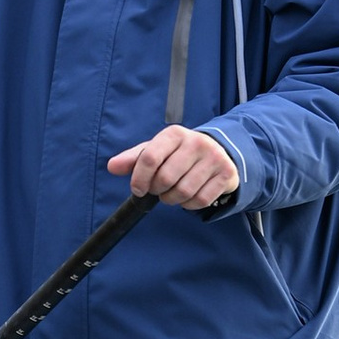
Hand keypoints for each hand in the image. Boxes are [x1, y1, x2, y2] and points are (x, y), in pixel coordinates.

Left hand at [107, 125, 242, 212]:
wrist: (218, 152)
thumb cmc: (179, 154)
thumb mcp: (156, 151)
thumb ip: (133, 159)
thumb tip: (112, 167)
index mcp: (174, 134)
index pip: (149, 158)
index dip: (139, 179)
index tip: (138, 189)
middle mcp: (196, 142)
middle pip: (165, 179)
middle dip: (157, 191)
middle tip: (159, 190)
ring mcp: (214, 158)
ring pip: (183, 192)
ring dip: (173, 199)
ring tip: (173, 193)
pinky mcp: (226, 174)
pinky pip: (201, 200)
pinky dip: (189, 204)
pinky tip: (189, 196)